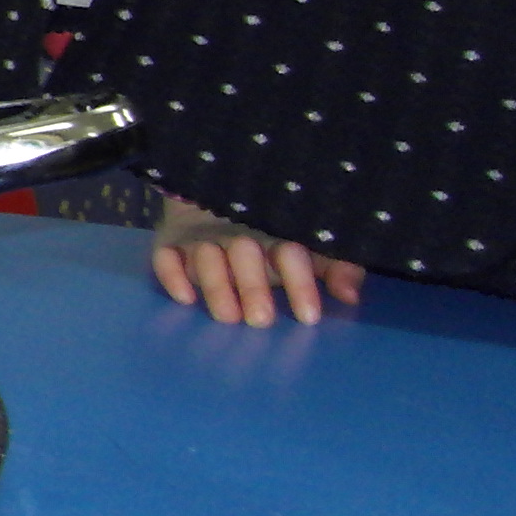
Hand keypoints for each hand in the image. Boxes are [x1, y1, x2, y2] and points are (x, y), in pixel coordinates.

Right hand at [151, 195, 366, 326]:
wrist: (214, 196)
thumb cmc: (273, 236)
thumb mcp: (311, 249)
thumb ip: (335, 268)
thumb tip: (350, 295)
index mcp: (276, 234)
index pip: (290, 254)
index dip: (300, 284)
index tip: (309, 317)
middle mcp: (238, 234)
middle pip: (244, 253)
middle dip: (252, 286)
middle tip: (261, 320)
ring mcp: (202, 238)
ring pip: (206, 256)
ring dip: (216, 285)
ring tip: (228, 317)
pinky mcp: (170, 242)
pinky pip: (165, 256)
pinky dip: (172, 275)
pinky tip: (185, 297)